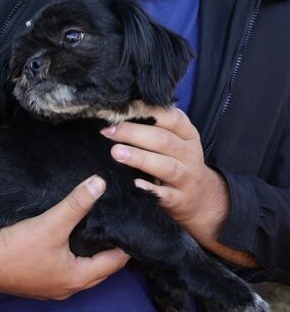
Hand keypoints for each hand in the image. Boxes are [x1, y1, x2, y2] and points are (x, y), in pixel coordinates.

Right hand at [0, 176, 130, 299]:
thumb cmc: (15, 247)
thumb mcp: (51, 223)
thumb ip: (76, 204)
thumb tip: (100, 183)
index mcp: (76, 278)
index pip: (114, 263)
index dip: (126, 246)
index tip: (133, 230)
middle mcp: (65, 289)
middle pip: (98, 272)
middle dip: (109, 254)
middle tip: (118, 232)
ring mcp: (47, 289)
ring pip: (78, 274)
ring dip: (87, 259)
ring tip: (94, 237)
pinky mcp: (32, 284)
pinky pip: (60, 274)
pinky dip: (68, 262)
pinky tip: (62, 247)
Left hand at [100, 107, 257, 266]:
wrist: (202, 199)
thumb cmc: (178, 163)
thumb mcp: (175, 142)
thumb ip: (155, 128)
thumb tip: (120, 114)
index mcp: (188, 135)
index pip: (172, 118)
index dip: (147, 113)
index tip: (120, 112)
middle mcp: (189, 155)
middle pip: (163, 140)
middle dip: (134, 134)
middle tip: (109, 131)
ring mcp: (186, 178)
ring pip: (166, 166)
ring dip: (140, 158)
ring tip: (116, 153)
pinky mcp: (179, 199)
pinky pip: (165, 195)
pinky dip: (151, 189)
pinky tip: (134, 184)